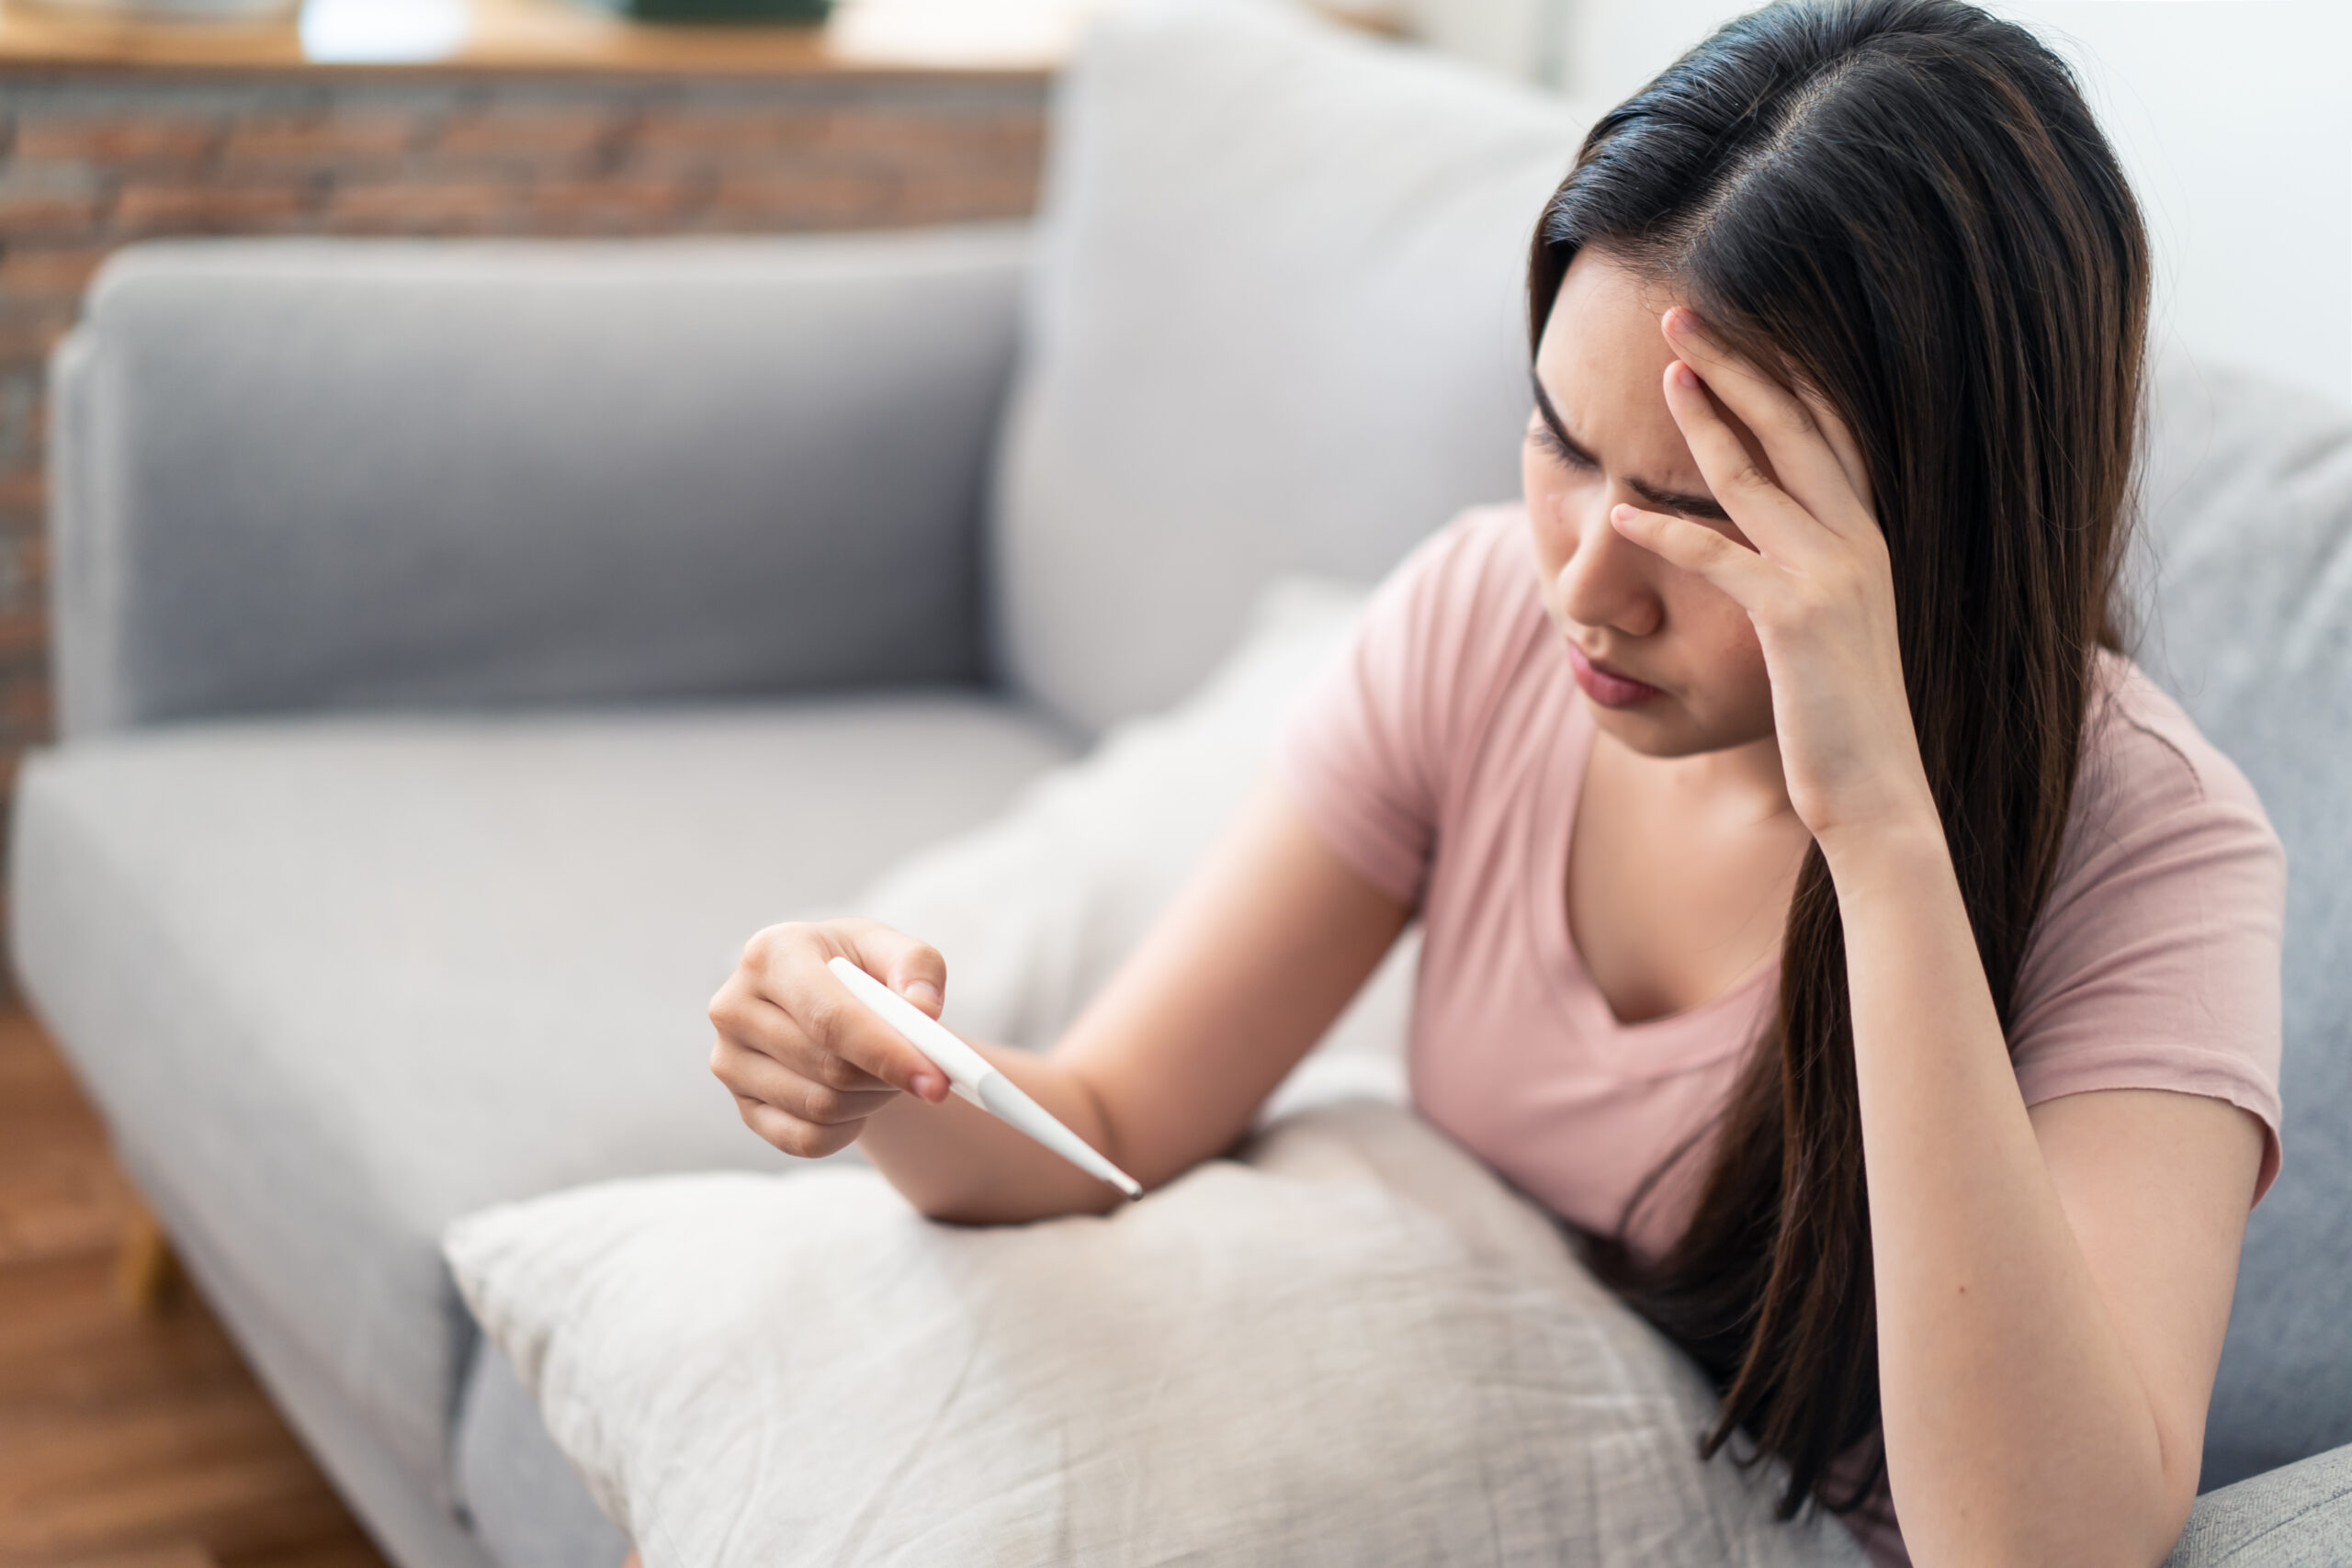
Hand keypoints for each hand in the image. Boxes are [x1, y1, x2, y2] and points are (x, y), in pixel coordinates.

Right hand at [708, 918, 955, 1157]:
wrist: (824, 999)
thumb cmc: (859, 969)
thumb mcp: (893, 951)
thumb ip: (918, 969)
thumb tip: (922, 1010)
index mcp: (771, 953)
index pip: (829, 1018)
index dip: (886, 1052)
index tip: (936, 1080)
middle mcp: (735, 1006)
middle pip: (829, 1068)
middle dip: (888, 1077)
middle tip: (923, 1069)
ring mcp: (729, 1061)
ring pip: (820, 1107)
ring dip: (871, 1100)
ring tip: (883, 1072)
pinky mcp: (741, 1106)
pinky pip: (805, 1140)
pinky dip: (847, 1129)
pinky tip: (857, 1099)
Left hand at [1608, 307, 1937, 849]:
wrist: (1877, 789)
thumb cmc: (1842, 714)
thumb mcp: (1830, 627)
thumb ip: (1804, 573)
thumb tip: (1766, 545)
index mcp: (1866, 535)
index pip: (1823, 430)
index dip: (1779, 372)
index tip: (1734, 330)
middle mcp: (1856, 540)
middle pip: (1791, 429)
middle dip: (1737, 366)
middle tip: (1684, 318)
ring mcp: (1831, 574)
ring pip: (1755, 477)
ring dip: (1704, 421)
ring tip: (1661, 377)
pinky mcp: (1795, 618)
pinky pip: (1720, 557)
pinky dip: (1666, 532)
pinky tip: (1621, 515)